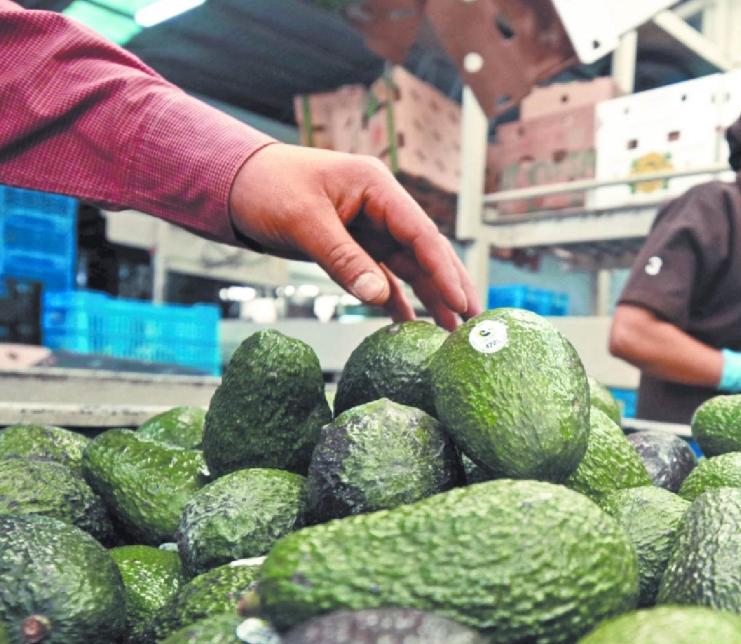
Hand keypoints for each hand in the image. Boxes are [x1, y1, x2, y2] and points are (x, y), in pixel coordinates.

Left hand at [228, 144, 480, 328]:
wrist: (230, 181)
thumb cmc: (265, 188)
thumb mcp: (304, 223)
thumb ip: (344, 260)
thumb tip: (380, 297)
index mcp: (377, 187)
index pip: (421, 233)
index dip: (444, 270)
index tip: (462, 303)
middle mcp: (380, 205)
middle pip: (425, 250)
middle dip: (449, 285)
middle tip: (474, 322)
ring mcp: (368, 225)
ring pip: (408, 266)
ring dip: (429, 296)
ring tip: (451, 330)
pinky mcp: (353, 244)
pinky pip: (382, 274)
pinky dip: (396, 298)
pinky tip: (410, 324)